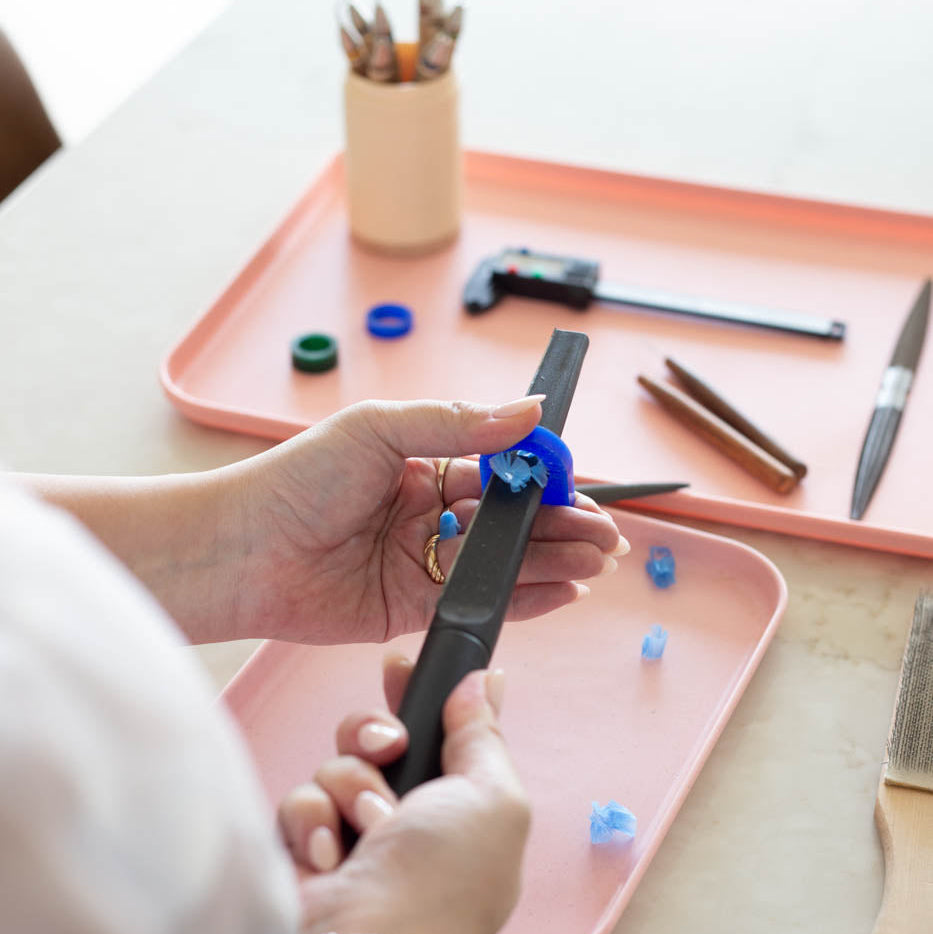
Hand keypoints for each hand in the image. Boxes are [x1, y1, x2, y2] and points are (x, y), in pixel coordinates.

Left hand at [221, 397, 626, 643]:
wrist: (242, 550)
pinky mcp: (413, 606)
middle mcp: (428, 511)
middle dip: (558, 524)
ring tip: (596, 560)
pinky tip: (562, 590)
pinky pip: (477, 599)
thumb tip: (530, 408)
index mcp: (421, 462)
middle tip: (603, 533)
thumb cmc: (299, 478)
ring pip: (500, 560)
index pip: (498, 467)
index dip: (541, 476)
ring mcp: (423, 559)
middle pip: (508, 519)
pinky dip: (522, 597)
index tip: (578, 482)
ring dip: (551, 560)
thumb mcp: (379, 429)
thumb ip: (457, 423)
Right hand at [279, 656, 529, 933]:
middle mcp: (408, 823)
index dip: (419, 695)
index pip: (439, 733)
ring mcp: (355, 837)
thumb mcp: (492, 799)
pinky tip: (332, 855)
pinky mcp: (307, 851)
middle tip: (388, 746)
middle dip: (375, 734)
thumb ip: (484, 736)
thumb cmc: (441, 886)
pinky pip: (301, 800)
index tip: (401, 664)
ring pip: (337, 765)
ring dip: (349, 786)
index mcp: (460, 811)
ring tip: (366, 827)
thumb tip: (482, 681)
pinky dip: (315, 822)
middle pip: (379, 740)